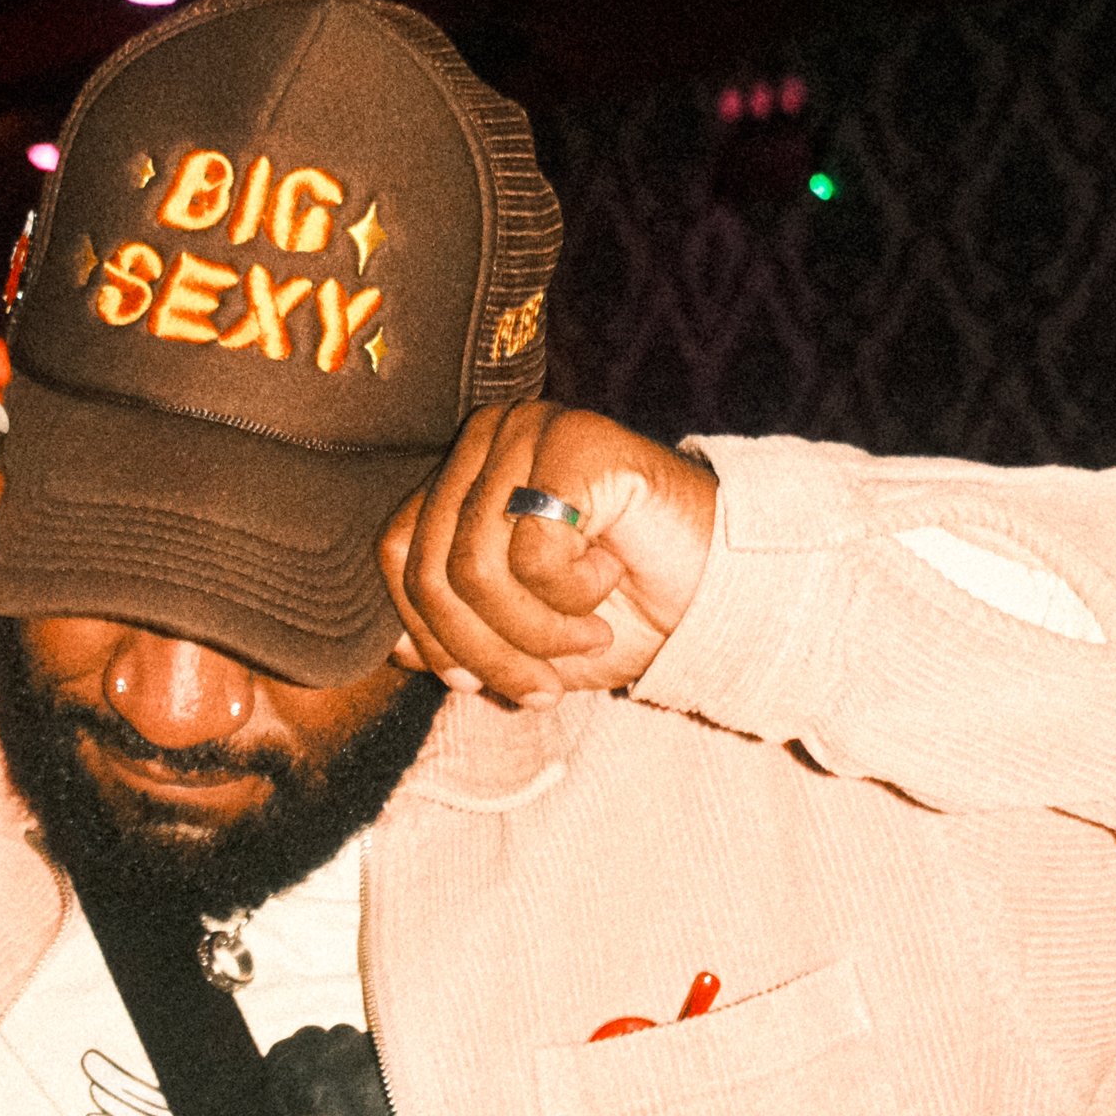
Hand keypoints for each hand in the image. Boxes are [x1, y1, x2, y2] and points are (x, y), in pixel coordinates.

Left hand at [377, 403, 716, 703]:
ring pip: (476, 569)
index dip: (428, 632)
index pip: (396, 552)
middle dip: (484, 651)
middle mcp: (490, 436)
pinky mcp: (577, 442)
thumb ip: (452, 633)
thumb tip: (394, 646)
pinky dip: (570, 596)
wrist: (721, 595)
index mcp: (464, 472)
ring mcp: (531, 430)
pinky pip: (532, 550)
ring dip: (533, 634)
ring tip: (587, 637)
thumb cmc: (621, 612)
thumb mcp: (521, 639)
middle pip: (432, 567)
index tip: (471, 683)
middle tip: (541, 686)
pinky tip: (610, 579)